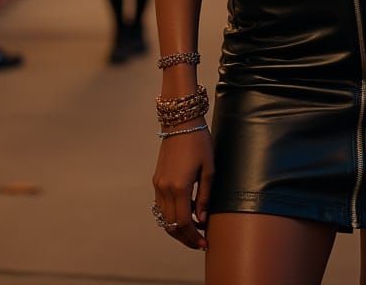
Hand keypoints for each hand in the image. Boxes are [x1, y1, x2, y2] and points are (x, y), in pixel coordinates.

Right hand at [152, 121, 213, 250]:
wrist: (181, 123)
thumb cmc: (199, 142)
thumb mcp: (208, 169)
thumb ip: (205, 196)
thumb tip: (201, 219)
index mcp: (179, 187)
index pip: (184, 223)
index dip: (193, 237)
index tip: (204, 243)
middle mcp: (165, 188)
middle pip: (171, 225)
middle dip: (185, 238)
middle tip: (199, 242)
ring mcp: (158, 184)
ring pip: (163, 218)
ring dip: (177, 228)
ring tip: (193, 231)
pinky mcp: (157, 180)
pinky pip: (161, 206)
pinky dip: (171, 215)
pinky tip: (185, 213)